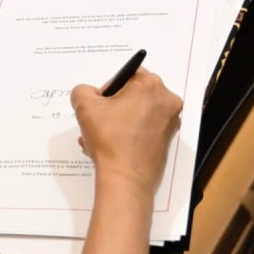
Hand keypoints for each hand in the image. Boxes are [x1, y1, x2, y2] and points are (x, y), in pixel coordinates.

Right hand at [71, 68, 182, 197]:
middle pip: (134, 94)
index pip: (127, 74)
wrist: (125, 179)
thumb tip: (90, 94)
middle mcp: (167, 101)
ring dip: (119, 120)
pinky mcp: (168, 140)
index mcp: (150, 86)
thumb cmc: (109, 139)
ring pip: (138, 112)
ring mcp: (170, 122)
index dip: (109, 88)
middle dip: (114, 105)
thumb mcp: (84, 106)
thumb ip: (83, 90)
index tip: (101, 104)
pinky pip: (145, 128)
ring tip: (100, 137)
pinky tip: (111, 146)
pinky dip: (129, 133)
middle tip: (100, 120)